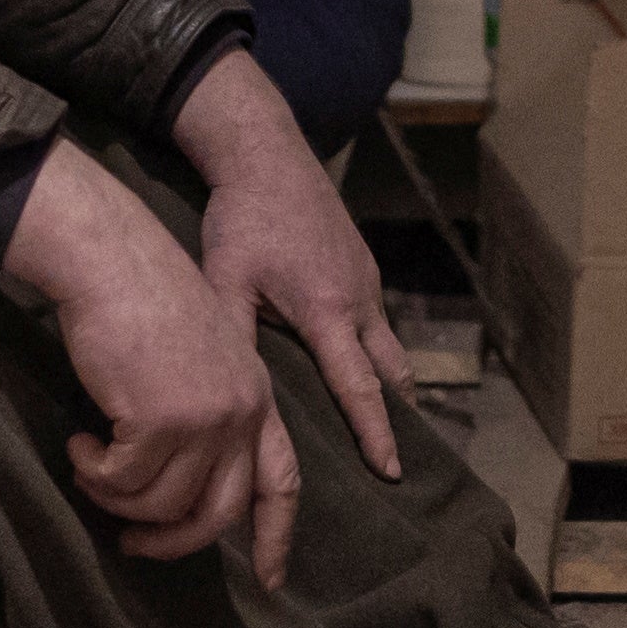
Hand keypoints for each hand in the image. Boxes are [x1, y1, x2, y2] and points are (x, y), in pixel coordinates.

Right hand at [3, 144, 298, 582]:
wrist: (113, 258)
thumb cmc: (142, 302)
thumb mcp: (198, 357)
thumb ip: (205, 415)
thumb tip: (177, 492)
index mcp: (257, 397)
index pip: (281, 481)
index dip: (275, 536)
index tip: (269, 582)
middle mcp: (243, 411)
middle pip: (218, 513)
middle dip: (172, 543)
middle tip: (131, 545)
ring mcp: (207, 416)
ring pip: (160, 503)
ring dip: (114, 498)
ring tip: (89, 466)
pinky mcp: (163, 418)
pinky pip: (122, 480)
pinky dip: (92, 472)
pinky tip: (77, 441)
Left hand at [176, 52, 411, 485]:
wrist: (267, 155)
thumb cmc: (240, 221)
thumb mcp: (226, 284)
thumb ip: (236, 342)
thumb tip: (237, 402)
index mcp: (328, 312)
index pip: (360, 388)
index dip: (376, 435)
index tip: (391, 473)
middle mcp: (359, 300)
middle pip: (393, 375)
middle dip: (399, 421)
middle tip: (401, 466)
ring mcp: (367, 280)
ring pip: (390, 347)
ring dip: (393, 388)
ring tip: (389, 428)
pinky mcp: (363, 265)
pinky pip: (379, 321)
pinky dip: (379, 354)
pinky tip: (361, 368)